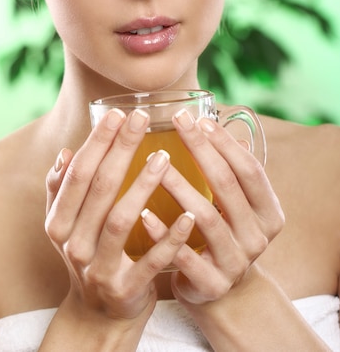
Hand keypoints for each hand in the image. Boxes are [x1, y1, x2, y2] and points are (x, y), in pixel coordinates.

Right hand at [45, 109, 196, 322]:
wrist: (99, 312)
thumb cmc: (90, 253)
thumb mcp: (67, 225)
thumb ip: (61, 190)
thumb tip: (65, 153)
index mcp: (59, 222)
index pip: (77, 173)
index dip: (96, 142)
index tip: (117, 113)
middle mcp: (73, 243)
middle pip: (99, 188)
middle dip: (120, 149)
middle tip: (142, 118)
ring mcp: (97, 267)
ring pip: (120, 219)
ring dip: (142, 186)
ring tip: (164, 156)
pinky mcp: (125, 288)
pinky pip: (150, 259)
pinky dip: (169, 237)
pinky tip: (189, 214)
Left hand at [140, 111, 283, 306]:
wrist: (220, 292)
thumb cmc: (222, 234)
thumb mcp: (235, 205)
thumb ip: (228, 171)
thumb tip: (211, 123)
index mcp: (268, 212)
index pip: (250, 170)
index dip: (225, 144)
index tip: (199, 119)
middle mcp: (258, 237)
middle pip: (227, 186)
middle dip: (201, 150)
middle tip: (176, 123)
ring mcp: (237, 263)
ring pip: (206, 218)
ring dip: (179, 186)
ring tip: (155, 162)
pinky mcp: (212, 284)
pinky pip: (184, 255)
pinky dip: (163, 232)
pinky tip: (143, 212)